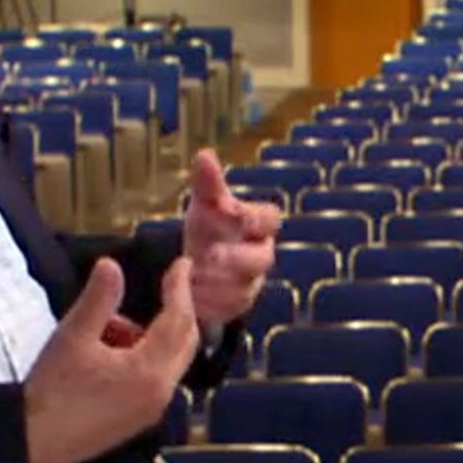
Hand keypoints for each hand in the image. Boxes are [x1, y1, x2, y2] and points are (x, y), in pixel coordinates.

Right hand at [23, 256, 200, 462]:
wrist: (32, 441)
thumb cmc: (52, 389)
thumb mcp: (73, 336)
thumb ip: (98, 299)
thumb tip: (111, 265)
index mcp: (150, 371)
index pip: (178, 320)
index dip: (179, 288)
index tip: (182, 264)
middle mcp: (160, 393)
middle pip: (184, 342)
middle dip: (173, 312)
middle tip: (162, 286)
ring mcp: (151, 410)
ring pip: (167, 361)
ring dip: (149, 336)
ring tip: (106, 326)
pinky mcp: (137, 420)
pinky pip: (154, 380)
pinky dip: (142, 358)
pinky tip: (105, 353)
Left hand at [180, 150, 278, 326]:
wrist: (197, 263)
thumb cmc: (209, 227)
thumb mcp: (205, 204)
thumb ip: (208, 183)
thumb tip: (204, 154)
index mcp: (257, 225)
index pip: (270, 219)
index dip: (254, 218)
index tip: (231, 215)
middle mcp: (260, 254)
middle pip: (262, 258)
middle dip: (235, 258)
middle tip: (207, 256)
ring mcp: (252, 281)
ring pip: (246, 286)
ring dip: (219, 282)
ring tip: (193, 277)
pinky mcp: (238, 304)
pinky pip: (231, 308)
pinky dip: (211, 302)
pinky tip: (192, 296)